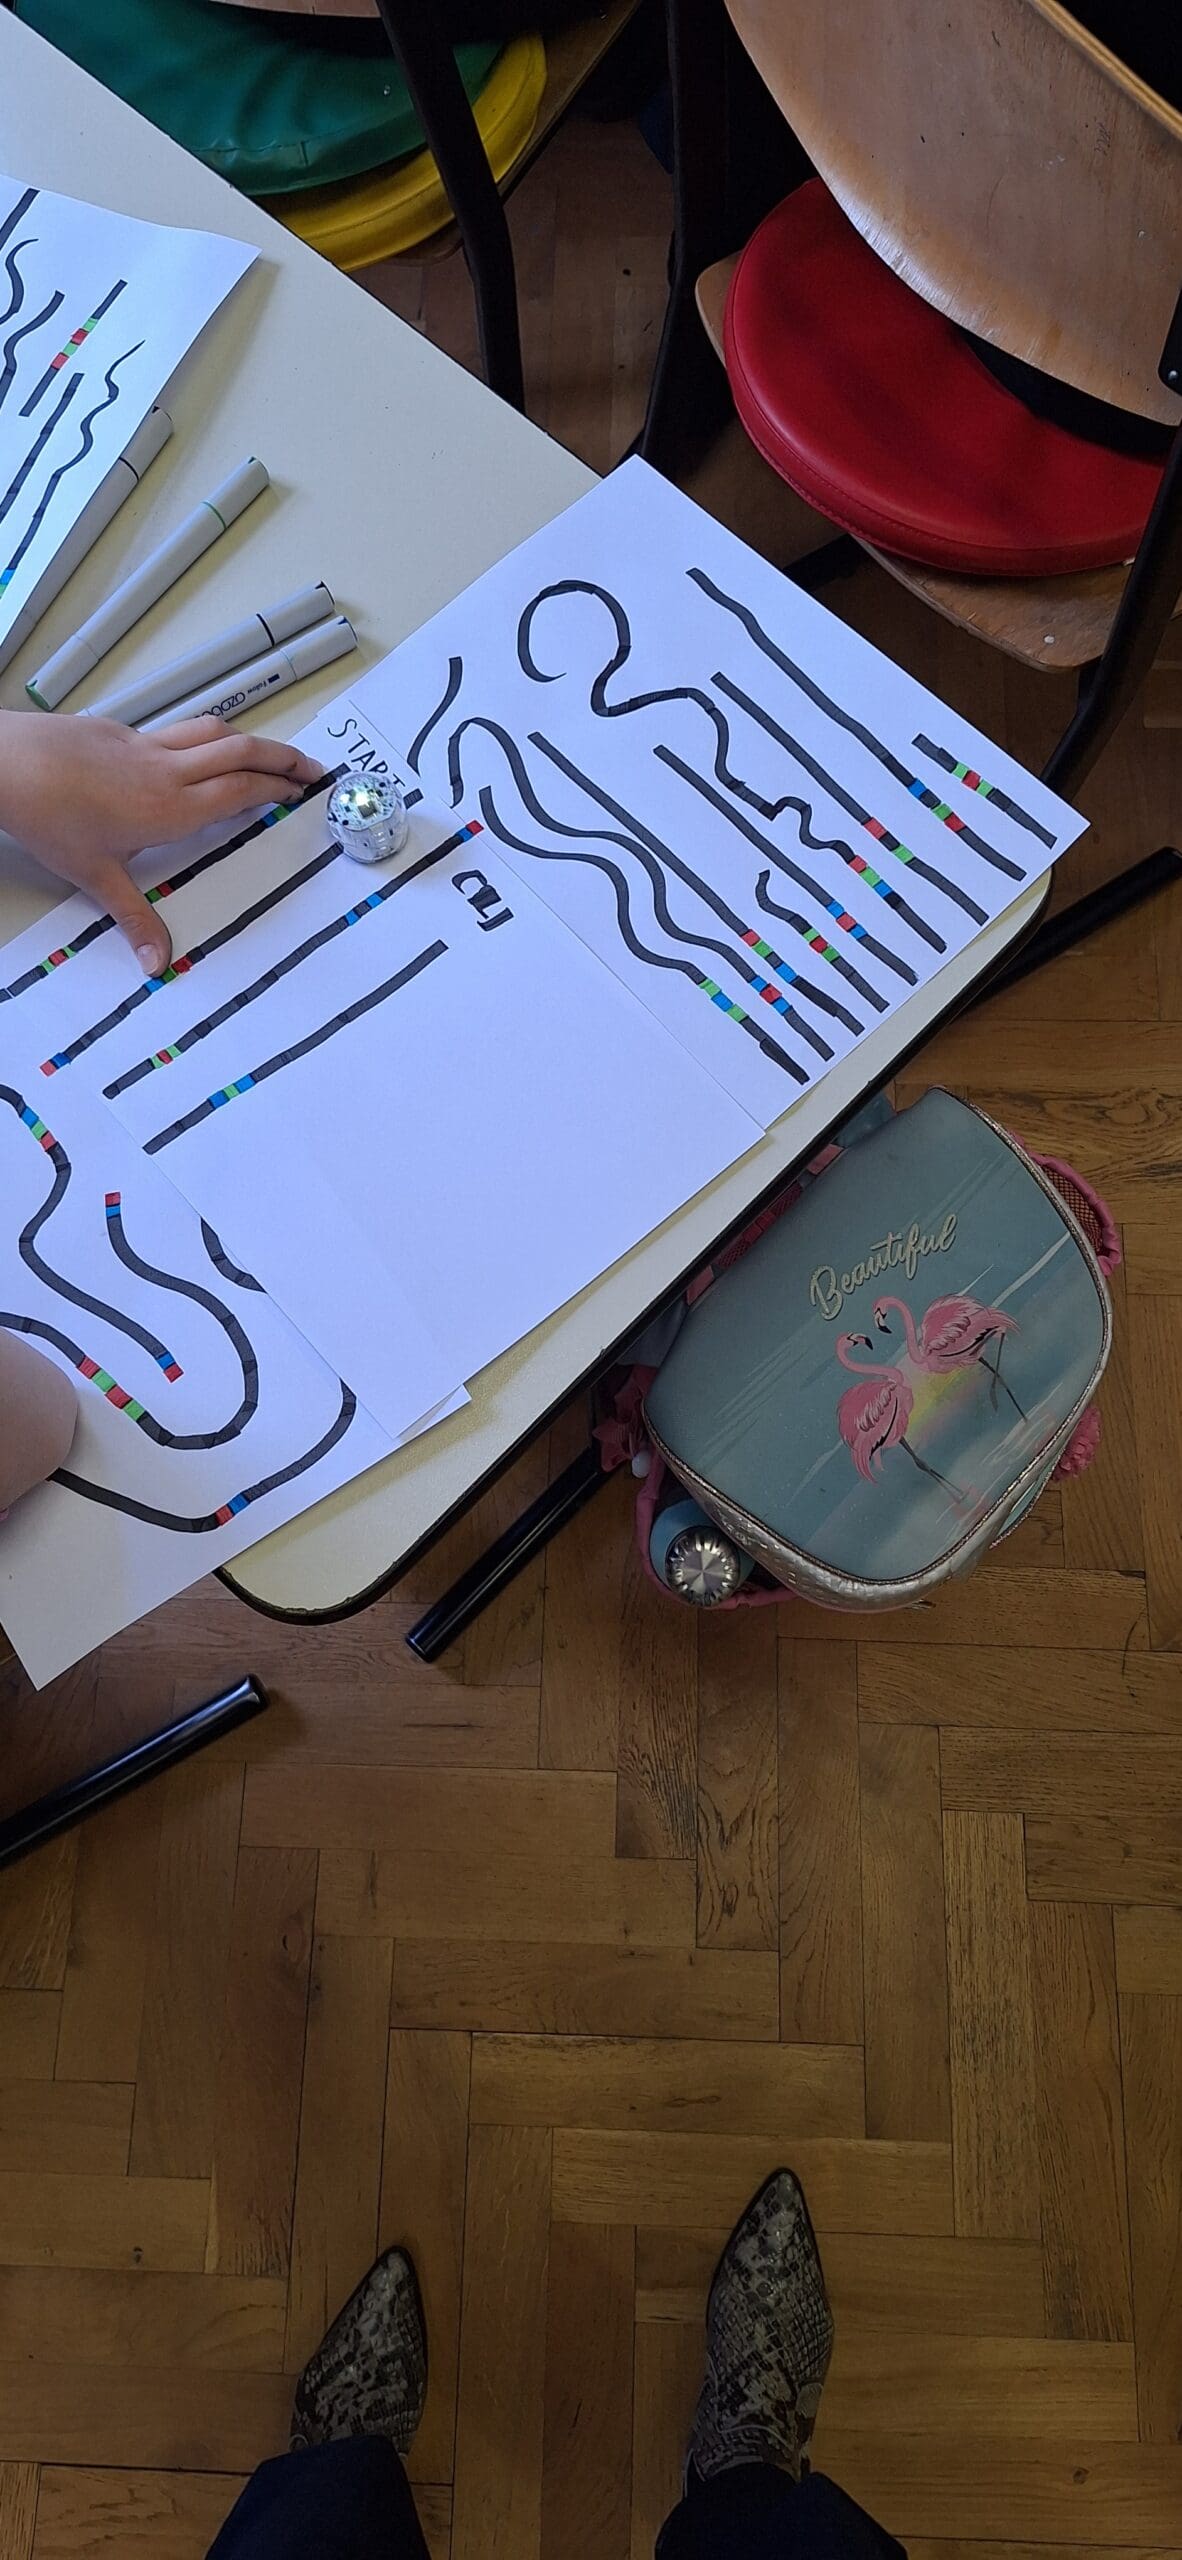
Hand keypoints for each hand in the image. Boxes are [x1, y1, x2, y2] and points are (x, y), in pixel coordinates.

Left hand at [0, 708, 323, 975]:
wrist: (9, 764)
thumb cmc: (47, 813)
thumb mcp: (94, 875)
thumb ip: (133, 917)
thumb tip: (155, 959)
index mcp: (171, 807)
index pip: (241, 790)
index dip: (278, 788)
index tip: (303, 791)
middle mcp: (167, 770)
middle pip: (241, 751)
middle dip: (282, 757)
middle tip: (310, 767)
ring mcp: (146, 744)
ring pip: (214, 731)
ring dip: (249, 740)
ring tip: (268, 753)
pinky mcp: (124, 732)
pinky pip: (179, 730)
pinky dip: (206, 736)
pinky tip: (200, 750)